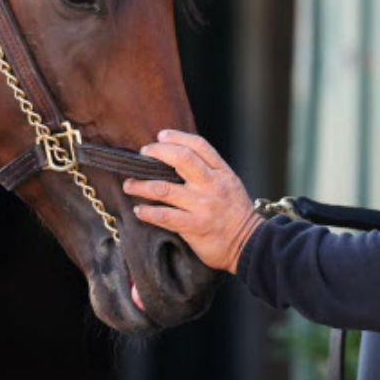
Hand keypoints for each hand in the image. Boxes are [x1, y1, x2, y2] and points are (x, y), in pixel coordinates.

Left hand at [123, 130, 262, 273]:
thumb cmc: (235, 213)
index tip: (161, 135)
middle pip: (182, 159)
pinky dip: (148, 212)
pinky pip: (165, 216)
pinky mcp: (194, 226)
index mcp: (222, 172)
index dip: (177, 137)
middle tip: (143, 154)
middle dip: (158, 153)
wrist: (249, 244)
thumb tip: (178, 157)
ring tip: (129, 184)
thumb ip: (209, 171)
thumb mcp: (230, 184)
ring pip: (165, 189)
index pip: (199, 146)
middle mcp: (212, 185)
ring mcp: (202, 206)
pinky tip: (139, 210)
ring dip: (142, 185)